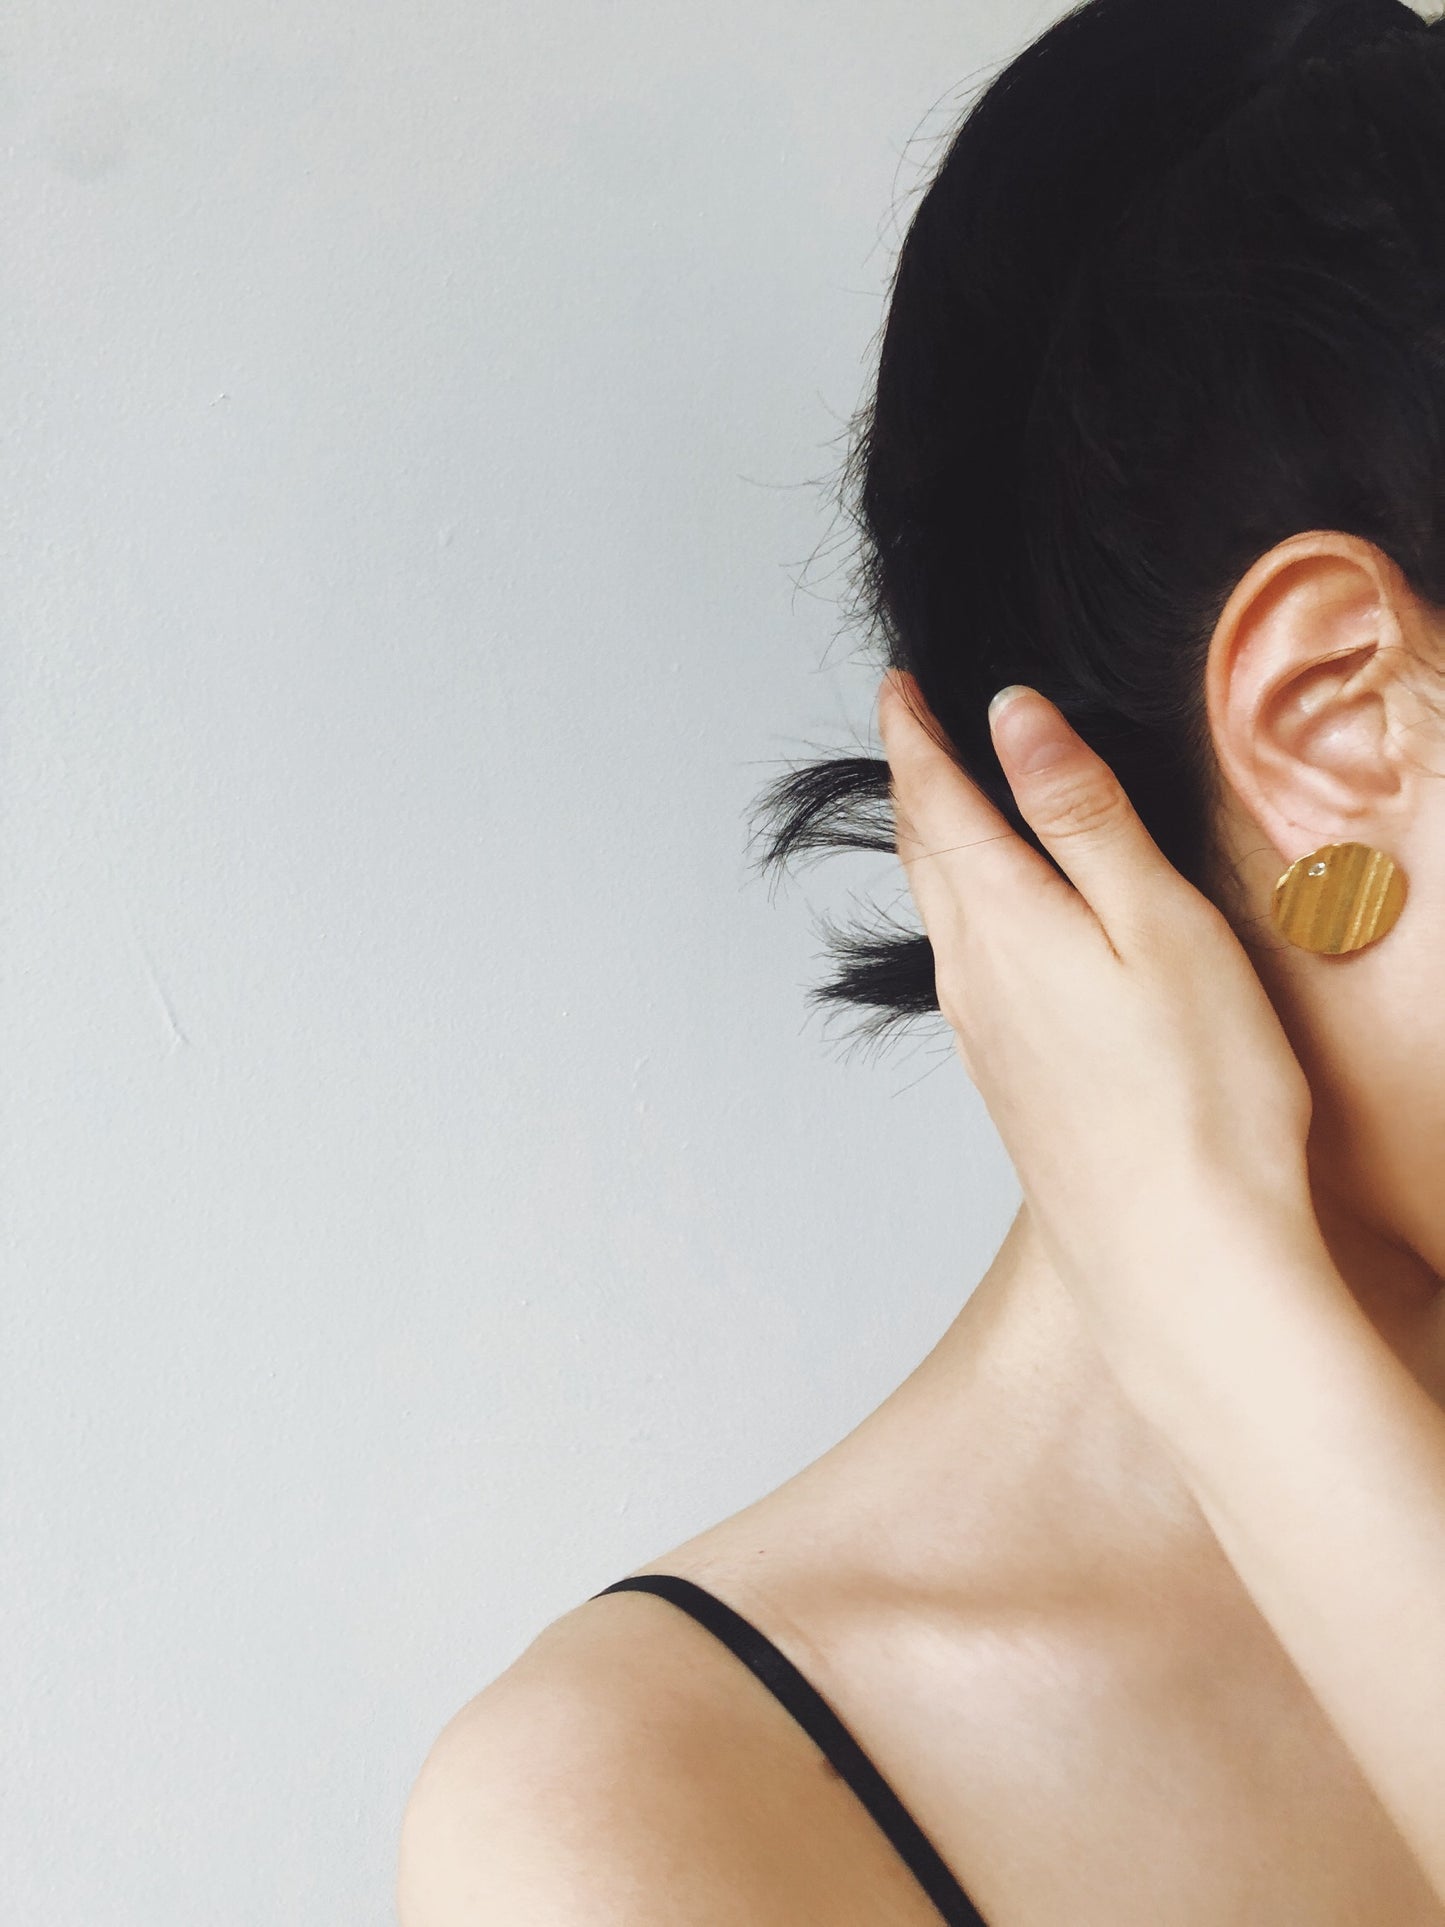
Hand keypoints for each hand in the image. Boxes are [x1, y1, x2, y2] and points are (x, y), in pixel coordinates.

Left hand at [876, 671, 1318, 1336]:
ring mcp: (985, 1041)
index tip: (898, 685)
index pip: (936, 800)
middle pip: (925, 856)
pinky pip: (967, 973)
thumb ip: (1079, 816)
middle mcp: (973, 979)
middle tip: (909, 728)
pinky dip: (964, 917)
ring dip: (934, 849)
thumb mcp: (1157, 924)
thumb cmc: (1197, 1099)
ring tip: (942, 808)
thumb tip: (1011, 714)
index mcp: (1003, 922)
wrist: (1180, 1264)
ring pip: (940, 916)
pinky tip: (991, 931)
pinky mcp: (1011, 1088)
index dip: (914, 733)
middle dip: (916, 782)